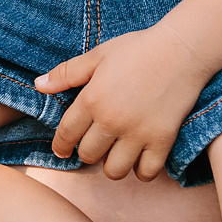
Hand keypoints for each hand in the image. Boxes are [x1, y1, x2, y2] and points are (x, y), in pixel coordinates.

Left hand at [35, 23, 215, 180]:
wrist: (182, 50)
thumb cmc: (138, 49)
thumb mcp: (98, 56)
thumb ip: (67, 73)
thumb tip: (39, 85)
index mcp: (92, 99)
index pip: (66, 134)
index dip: (61, 146)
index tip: (62, 150)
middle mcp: (112, 121)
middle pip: (88, 155)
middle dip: (87, 152)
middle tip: (95, 144)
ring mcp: (138, 133)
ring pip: (114, 170)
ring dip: (112, 165)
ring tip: (116, 152)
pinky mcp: (162, 140)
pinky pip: (146, 172)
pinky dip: (141, 170)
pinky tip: (140, 158)